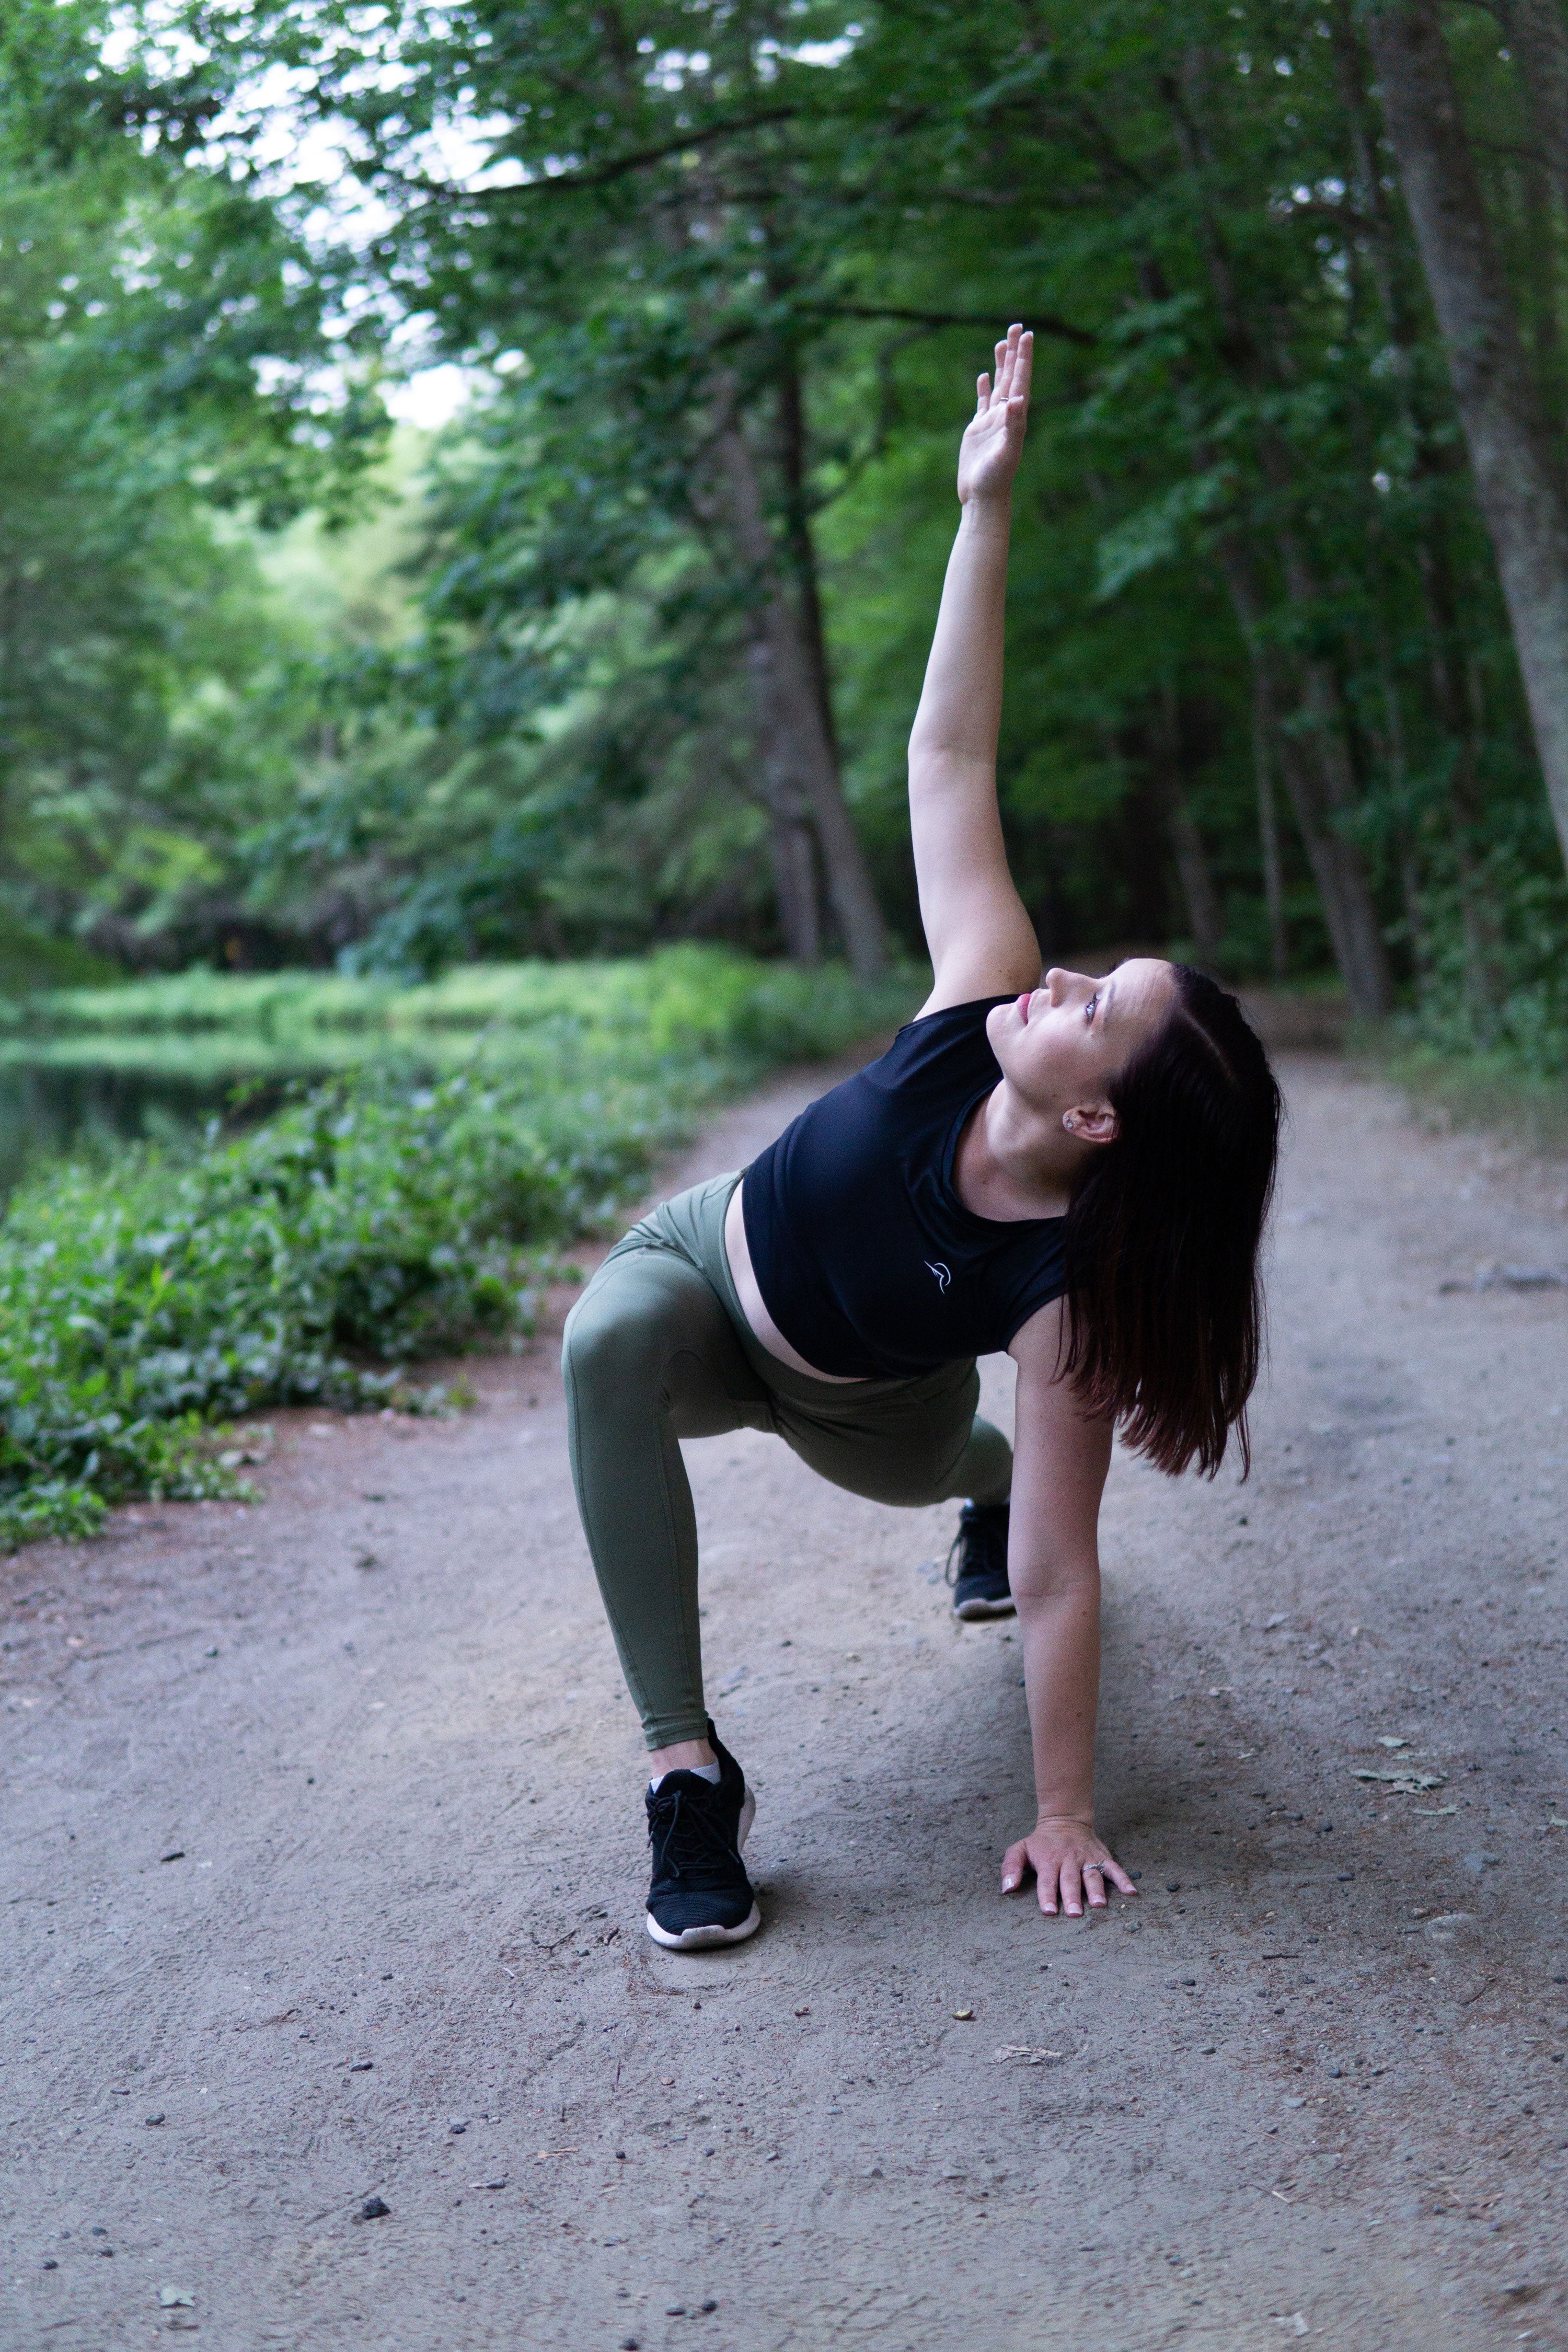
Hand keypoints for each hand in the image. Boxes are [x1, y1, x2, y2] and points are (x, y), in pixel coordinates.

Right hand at [955, 323, 1032, 506]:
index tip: (1027, 335)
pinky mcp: (978, 430)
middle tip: (1017, 326)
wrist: (982, 499)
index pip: (1021, 381)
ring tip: (1002, 342)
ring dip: (1001, 365)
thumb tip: (1017, 400)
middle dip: (1014, 352)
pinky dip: (983, 388)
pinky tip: (983, 375)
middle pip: (1011, 377)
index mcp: (1014, 418)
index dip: (1024, 358)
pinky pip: (982, 403)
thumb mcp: (1006, 453)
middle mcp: (1005, 416)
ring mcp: (991, 422)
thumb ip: (1013, 426)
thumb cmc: (996, 480)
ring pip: (998, 385)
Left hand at [1002, 1815, 1137, 1917]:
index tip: (1049, 1911)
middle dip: (1072, 1896)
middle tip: (1075, 1913)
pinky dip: (1123, 1879)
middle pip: (1070, 1880)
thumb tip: (1006, 1889)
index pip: (1047, 1880)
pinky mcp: (1102, 1857)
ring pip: (1092, 1875)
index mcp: (1048, 1860)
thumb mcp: (1020, 1849)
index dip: (1047, 1895)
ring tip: (1100, 1905)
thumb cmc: (1040, 1843)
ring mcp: (1087, 1859)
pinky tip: (1131, 1892)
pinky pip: (1114, 1868)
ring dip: (1096, 1890)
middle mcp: (1068, 1860)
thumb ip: (1011, 1867)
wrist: (1064, 1820)